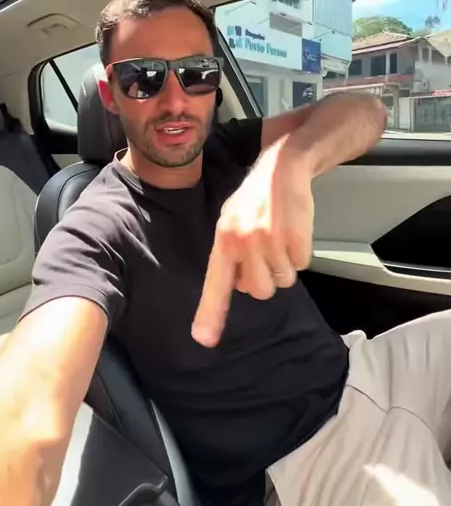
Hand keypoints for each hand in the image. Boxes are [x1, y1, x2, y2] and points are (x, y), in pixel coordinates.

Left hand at [192, 139, 313, 346]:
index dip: (211, 313)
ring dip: (285, 265)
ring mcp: (271, 241)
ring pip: (283, 280)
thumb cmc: (255, 198)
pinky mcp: (296, 238)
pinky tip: (293, 231)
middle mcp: (244, 242)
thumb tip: (240, 288)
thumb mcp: (231, 221)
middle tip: (267, 253)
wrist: (283, 166)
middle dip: (267, 278)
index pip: (216, 283)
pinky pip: (301, 265)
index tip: (204, 339)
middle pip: (259, 290)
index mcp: (224, 240)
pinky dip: (300, 253)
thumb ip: (232, 255)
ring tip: (280, 237)